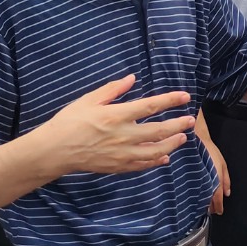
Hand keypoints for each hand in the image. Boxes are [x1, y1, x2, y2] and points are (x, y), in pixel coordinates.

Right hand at [41, 75, 195, 175]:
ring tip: (182, 138)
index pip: (151, 106)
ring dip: (172, 144)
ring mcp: (122, 153)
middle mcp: (124, 135)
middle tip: (190, 120)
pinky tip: (164, 157)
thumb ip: (112, 90)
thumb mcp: (89, 100)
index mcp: (117, 115)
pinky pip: (142, 165)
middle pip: (159, 131)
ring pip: (155, 151)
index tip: (185, 96)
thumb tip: (132, 78)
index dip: (170, 100)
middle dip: (178, 125)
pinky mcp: (118, 167)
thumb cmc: (69, 121)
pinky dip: (156, 161)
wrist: (55, 150)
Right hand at [201, 126, 229, 214]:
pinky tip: (195, 196)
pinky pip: (194, 190)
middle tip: (211, 211)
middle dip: (210, 207)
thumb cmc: (210, 151)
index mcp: (216, 180)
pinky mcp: (190, 179)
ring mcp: (197, 182)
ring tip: (203, 206)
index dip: (218, 207)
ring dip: (203, 202)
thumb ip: (226, 180)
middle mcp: (206, 183)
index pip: (218, 199)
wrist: (196, 142)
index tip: (218, 212)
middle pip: (208, 200)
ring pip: (201, 197)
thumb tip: (228, 193)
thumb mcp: (223, 164)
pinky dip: (196, 195)